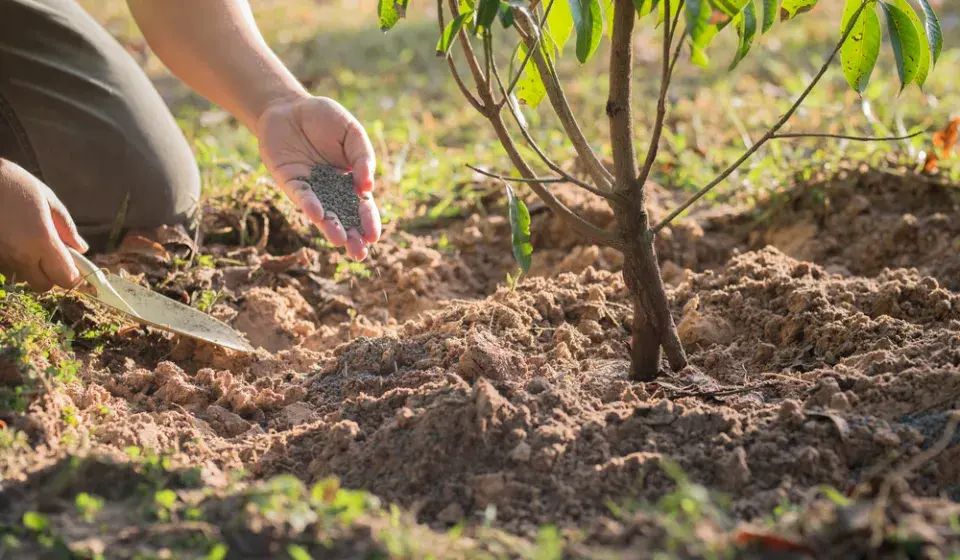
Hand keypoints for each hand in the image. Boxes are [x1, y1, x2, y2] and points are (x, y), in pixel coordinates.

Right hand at [0, 160, 88, 291]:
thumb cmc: (15, 184)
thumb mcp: (48, 200)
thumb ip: (66, 228)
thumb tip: (81, 249)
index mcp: (42, 241)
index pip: (66, 278)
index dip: (74, 275)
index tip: (76, 264)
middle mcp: (21, 256)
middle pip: (44, 286)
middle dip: (53, 276)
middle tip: (54, 255)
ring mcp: (2, 258)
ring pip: (24, 279)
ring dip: (32, 270)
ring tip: (31, 246)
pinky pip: (8, 270)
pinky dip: (15, 264)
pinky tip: (15, 243)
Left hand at [255, 95, 380, 259]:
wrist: (290, 107)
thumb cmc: (325, 119)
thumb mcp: (352, 133)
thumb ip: (363, 157)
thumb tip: (367, 185)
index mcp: (350, 182)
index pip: (363, 207)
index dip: (369, 222)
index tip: (373, 236)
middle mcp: (331, 191)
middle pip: (344, 218)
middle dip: (352, 237)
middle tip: (359, 254)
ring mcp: (311, 189)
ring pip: (323, 214)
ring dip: (331, 228)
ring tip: (339, 241)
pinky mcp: (290, 182)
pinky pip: (301, 196)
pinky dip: (309, 205)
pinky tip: (317, 214)